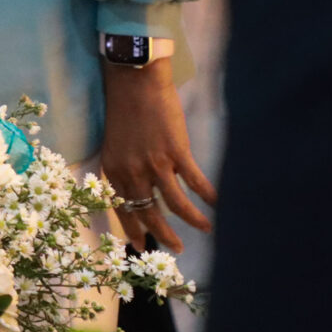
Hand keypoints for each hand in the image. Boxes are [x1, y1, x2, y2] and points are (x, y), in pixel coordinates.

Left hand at [99, 58, 214, 250]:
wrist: (135, 82)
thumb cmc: (125, 111)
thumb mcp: (115, 145)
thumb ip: (125, 169)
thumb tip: (139, 191)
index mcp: (114, 170)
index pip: (123, 209)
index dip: (133, 230)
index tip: (141, 247)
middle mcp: (132, 171)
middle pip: (149, 212)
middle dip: (164, 234)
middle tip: (177, 248)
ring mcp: (155, 163)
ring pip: (175, 204)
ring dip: (192, 220)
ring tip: (206, 229)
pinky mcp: (176, 151)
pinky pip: (194, 181)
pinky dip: (207, 195)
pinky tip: (217, 203)